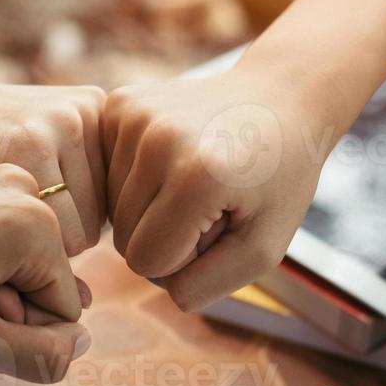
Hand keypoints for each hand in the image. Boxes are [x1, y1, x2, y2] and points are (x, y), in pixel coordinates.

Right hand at [103, 62, 350, 312]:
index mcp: (198, 177)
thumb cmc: (278, 177)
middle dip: (163, 236)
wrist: (280, 97)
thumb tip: (163, 288)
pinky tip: (170, 161)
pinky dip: (134, 178)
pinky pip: (105, 172)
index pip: (146, 261)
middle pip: (123, 236)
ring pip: (110, 207)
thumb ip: (211, 284)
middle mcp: (158, 138)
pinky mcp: (119, 102)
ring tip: (192, 181)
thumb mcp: (266, 246)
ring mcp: (134, 114)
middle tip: (208, 206)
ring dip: (148, 208)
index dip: (181, 261)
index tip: (217, 229)